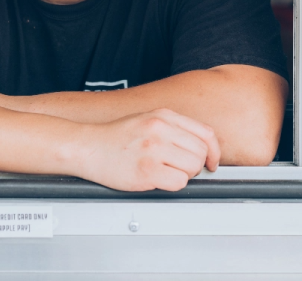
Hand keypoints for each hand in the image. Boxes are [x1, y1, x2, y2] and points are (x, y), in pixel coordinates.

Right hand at [72, 108, 219, 191]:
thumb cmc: (115, 137)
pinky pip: (178, 182)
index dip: (214, 151)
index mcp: (163, 115)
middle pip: (201, 152)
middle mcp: (160, 129)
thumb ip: (173, 127)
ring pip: (192, 168)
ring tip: (166, 172)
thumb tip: (200, 145)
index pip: (206, 133)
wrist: (87, 147)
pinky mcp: (146, 170)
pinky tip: (158, 179)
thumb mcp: (147, 119)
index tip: (212, 161)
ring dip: (184, 175)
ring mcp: (153, 149)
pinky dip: (173, 185)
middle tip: (179, 168)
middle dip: (195, 165)